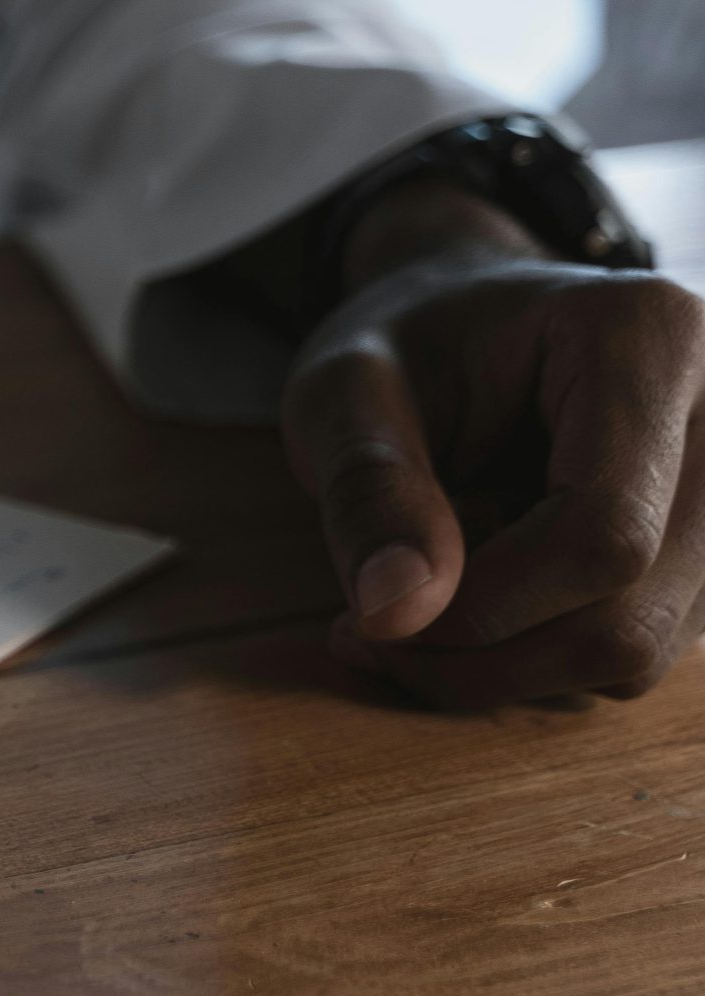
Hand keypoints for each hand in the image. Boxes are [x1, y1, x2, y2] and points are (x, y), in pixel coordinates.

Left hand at [284, 181, 704, 706]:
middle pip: (629, 614)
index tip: (374, 621)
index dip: (484, 609)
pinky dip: (536, 659)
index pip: (603, 532)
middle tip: (368, 632)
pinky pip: (633, 654)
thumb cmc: (403, 348)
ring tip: (419, 597)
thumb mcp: (344, 389)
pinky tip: (476, 602)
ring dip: (504, 665)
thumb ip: (367, 488)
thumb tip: (396, 613)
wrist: (459, 330)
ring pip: (637, 651)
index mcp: (651, 339)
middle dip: (483, 656)